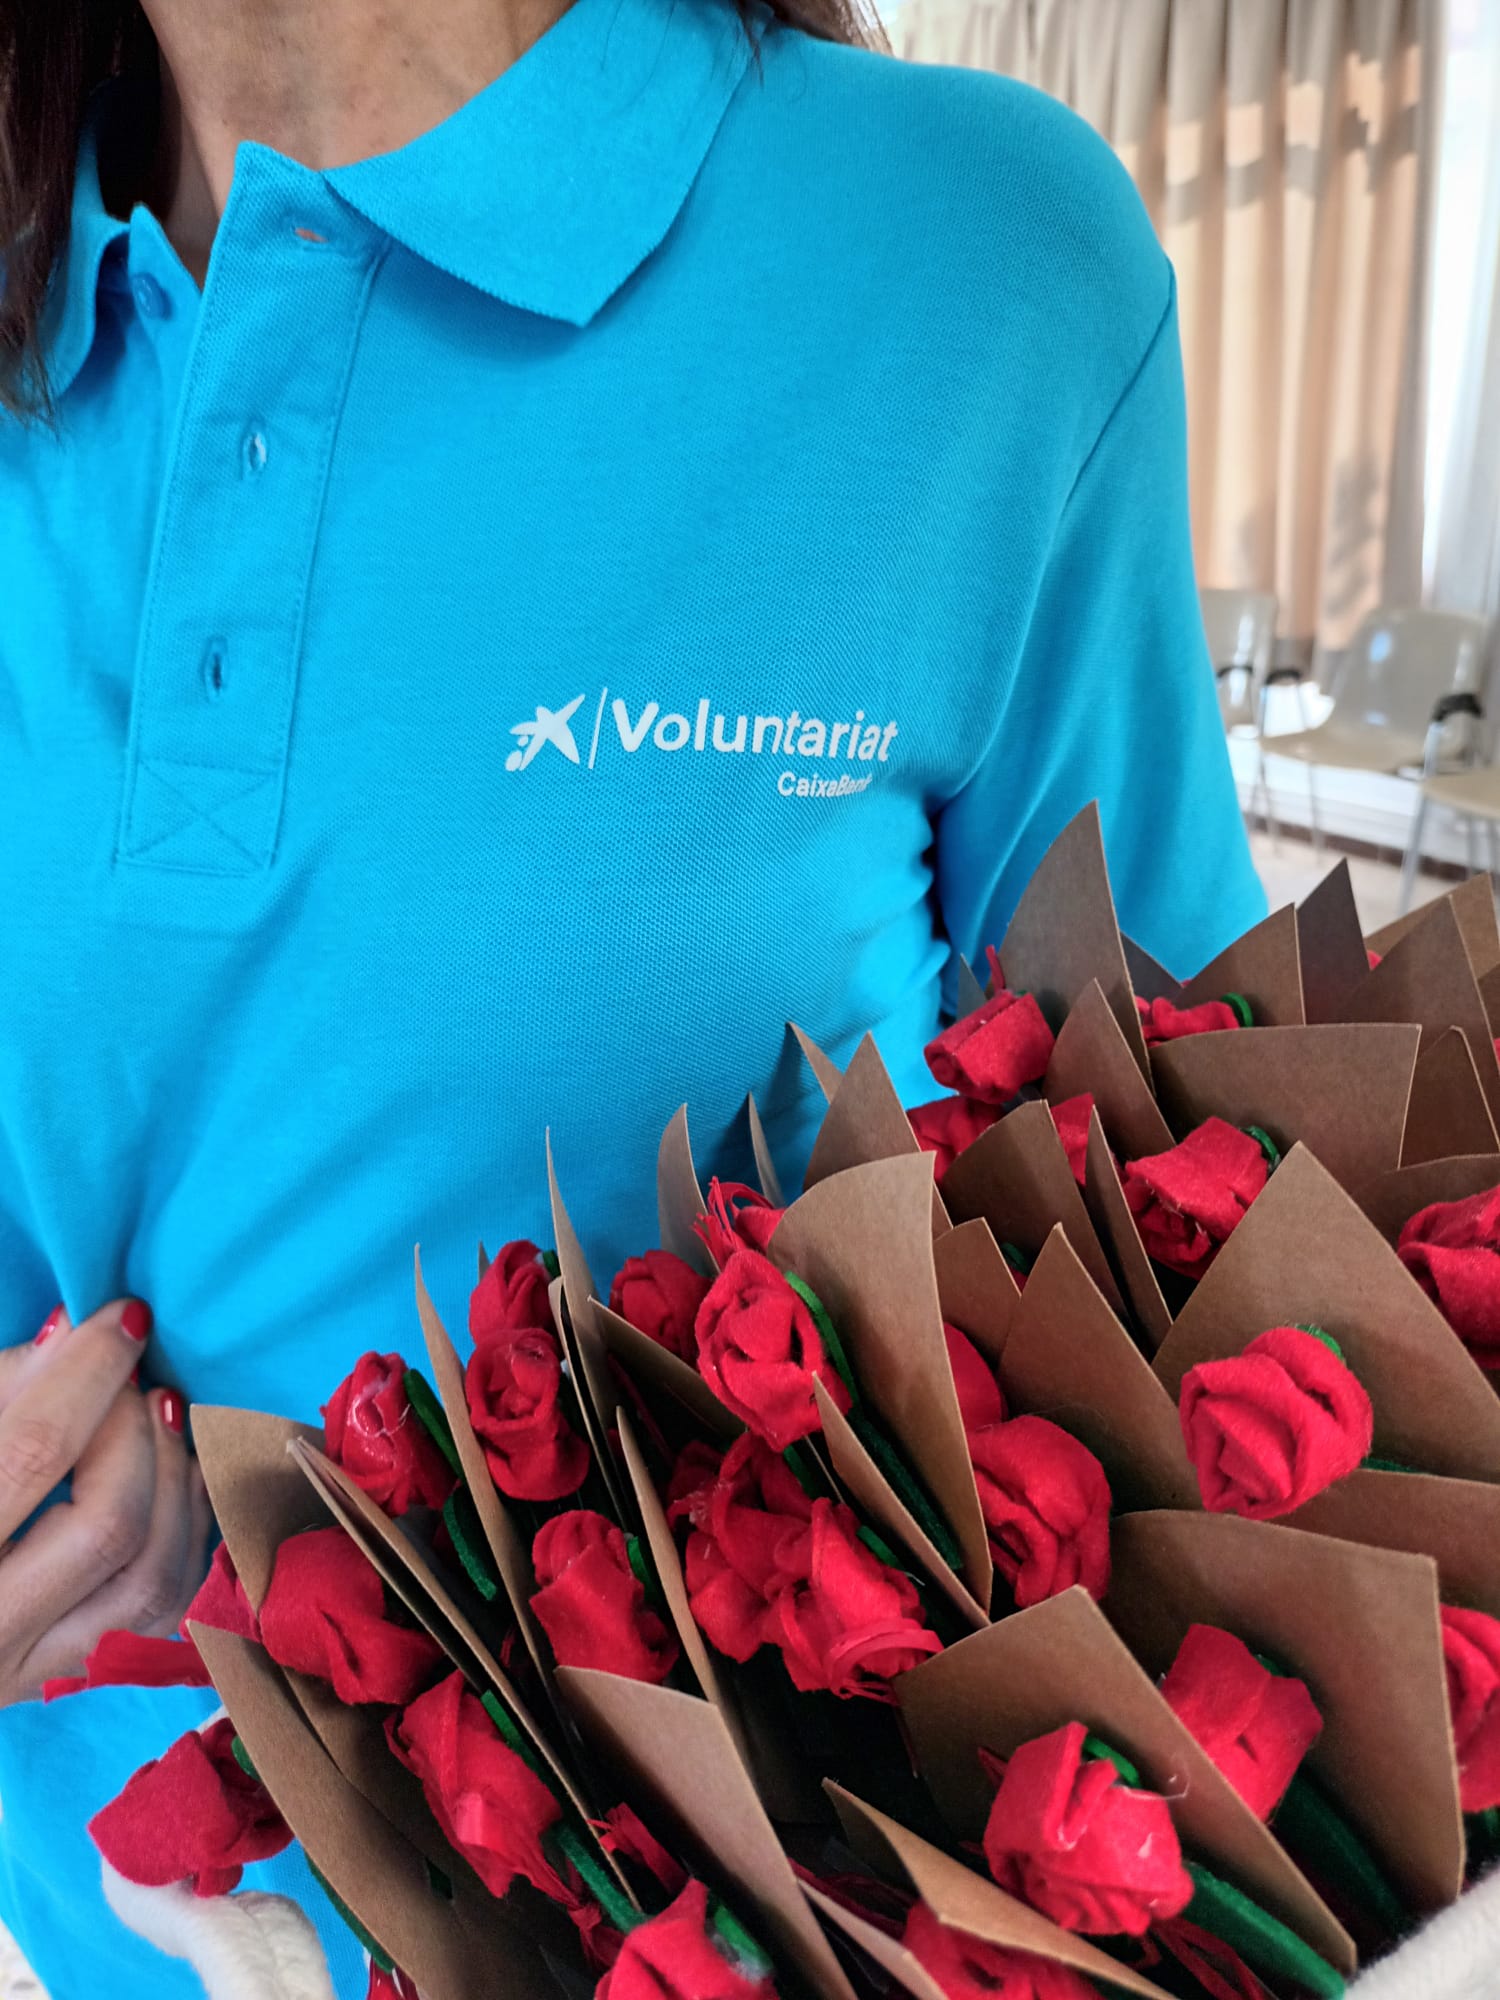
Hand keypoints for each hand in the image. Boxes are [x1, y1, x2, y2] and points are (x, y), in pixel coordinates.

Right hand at [0, 1300, 212, 1704]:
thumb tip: (74, 1334)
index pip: (35, 1451)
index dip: (90, 1371)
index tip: (125, 1316)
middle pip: (109, 1522)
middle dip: (137, 1429)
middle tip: (134, 1376)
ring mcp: (26, 1669)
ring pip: (150, 1579)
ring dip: (176, 1480)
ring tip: (161, 1416)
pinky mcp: (61, 1681)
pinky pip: (161, 1613)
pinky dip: (186, 1535)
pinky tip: (176, 1476)